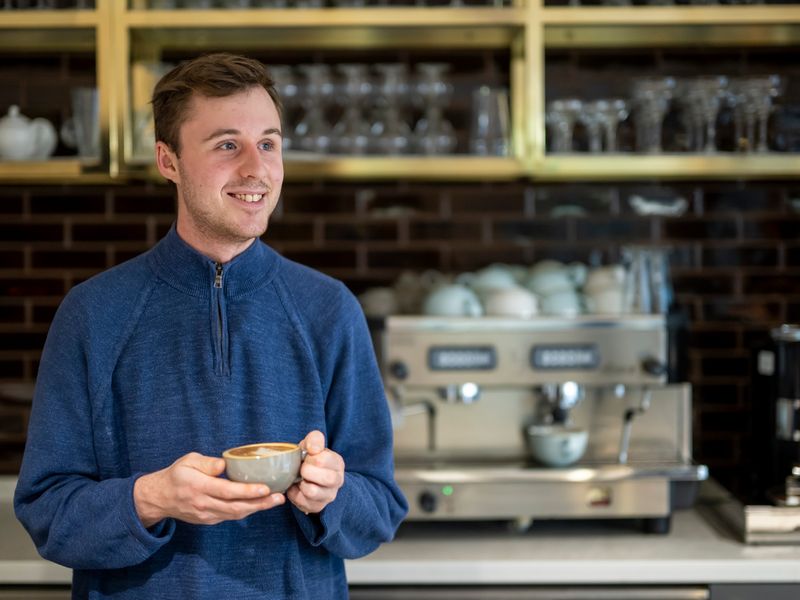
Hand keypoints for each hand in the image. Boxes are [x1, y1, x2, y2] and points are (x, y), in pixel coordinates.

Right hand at [133, 452, 284, 527]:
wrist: (160, 498)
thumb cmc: (177, 475)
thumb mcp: (187, 460)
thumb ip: (206, 463)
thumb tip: (224, 464)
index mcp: (198, 486)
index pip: (226, 491)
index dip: (247, 491)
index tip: (265, 488)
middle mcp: (203, 503)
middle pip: (236, 507)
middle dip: (260, 503)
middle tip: (280, 497)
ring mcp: (206, 515)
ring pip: (235, 514)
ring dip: (257, 508)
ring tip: (275, 500)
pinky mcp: (209, 520)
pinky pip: (230, 516)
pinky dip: (246, 511)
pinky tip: (259, 504)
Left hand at [286, 430, 344, 515]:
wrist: (308, 477)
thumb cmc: (310, 458)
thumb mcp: (313, 444)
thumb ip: (315, 439)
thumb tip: (314, 448)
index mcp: (338, 463)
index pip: (324, 460)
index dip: (310, 458)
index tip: (307, 457)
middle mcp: (338, 481)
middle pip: (326, 478)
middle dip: (306, 471)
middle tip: (301, 468)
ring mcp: (329, 496)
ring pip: (313, 491)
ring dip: (301, 483)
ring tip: (299, 478)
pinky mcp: (317, 506)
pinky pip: (302, 502)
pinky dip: (294, 493)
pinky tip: (296, 487)